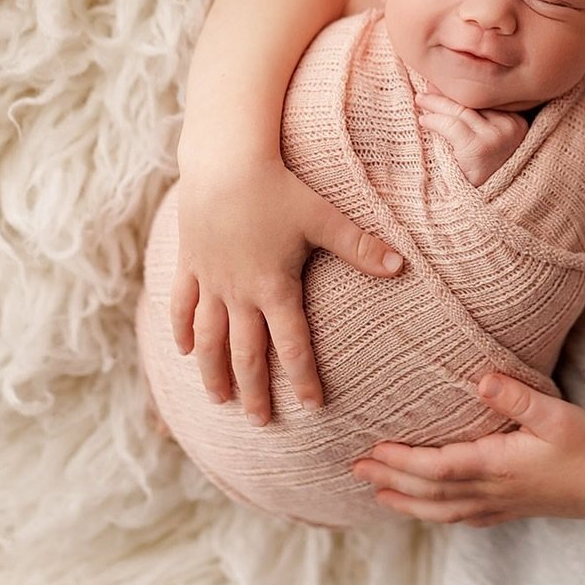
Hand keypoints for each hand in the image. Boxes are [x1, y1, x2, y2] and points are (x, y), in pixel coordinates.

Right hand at [170, 154, 402, 423]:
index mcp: (274, 287)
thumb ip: (361, 247)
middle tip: (260, 422)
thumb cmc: (279, 189)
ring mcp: (209, 280)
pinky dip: (181, 330)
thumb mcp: (325, 217)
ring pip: (208, 338)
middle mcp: (238, 292)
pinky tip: (183, 350)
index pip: (292, 344)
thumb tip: (402, 266)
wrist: (223, 163)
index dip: (302, 377)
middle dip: (254, 390)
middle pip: (246, 353)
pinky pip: (181, 305)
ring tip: (218, 399)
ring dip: (213, 371)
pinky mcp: (189, 263)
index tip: (311, 407)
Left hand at [350, 374, 584, 525]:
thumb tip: (480, 379)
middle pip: (429, 492)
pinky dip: (437, 515)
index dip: (401, 461)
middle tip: (356, 470)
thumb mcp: (554, 413)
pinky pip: (463, 518)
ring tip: (378, 494)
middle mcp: (490, 490)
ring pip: (441, 510)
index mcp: (495, 464)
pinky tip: (431, 511)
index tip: (372, 450)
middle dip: (390, 480)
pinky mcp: (511, 509)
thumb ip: (516, 397)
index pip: (435, 466)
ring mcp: (499, 504)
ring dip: (405, 503)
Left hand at [416, 89, 527, 186]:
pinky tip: (424, 120)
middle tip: (428, 85)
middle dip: (448, 92)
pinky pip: (452, 125)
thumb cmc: (491, 181)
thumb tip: (456, 100)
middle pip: (474, 102)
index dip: (464, 91)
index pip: (487, 100)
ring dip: (436, 103)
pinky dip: (435, 120)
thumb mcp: (495, 149)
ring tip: (420, 100)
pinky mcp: (480, 146)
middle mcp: (512, 126)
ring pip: (460, 110)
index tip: (445, 83)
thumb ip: (485, 127)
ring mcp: (498, 135)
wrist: (493, 212)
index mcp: (519, 124)